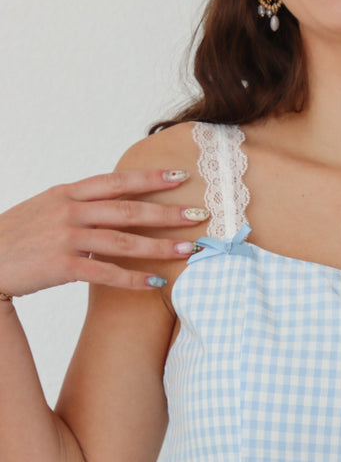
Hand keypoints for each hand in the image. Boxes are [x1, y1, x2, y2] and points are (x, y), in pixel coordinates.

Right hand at [0, 168, 205, 300]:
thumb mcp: (46, 210)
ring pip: (122, 240)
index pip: (115, 182)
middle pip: (127, 209)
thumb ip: (79, 205)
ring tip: (189, 249)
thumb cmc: (19, 237)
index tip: (180, 177)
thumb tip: (112, 205)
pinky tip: (157, 283)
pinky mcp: (62, 265)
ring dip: (159, 246)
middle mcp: (69, 210)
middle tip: (200, 214)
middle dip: (167, 212)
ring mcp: (66, 237)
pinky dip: (134, 278)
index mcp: (67, 193)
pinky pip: (106, 272)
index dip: (149, 179)